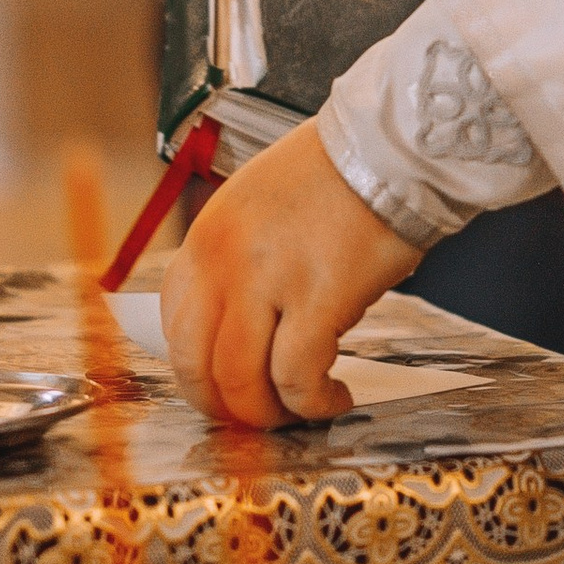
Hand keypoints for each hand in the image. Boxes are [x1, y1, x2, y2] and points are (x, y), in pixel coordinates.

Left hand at [161, 120, 419, 426]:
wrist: (390, 147)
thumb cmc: (336, 174)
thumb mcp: (255, 208)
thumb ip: (235, 261)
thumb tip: (234, 324)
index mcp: (205, 239)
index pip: (172, 327)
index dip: (197, 372)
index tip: (225, 390)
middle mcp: (225, 261)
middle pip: (197, 365)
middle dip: (226, 407)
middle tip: (259, 417)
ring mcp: (268, 281)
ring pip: (241, 382)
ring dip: (270, 414)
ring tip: (300, 411)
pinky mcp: (318, 300)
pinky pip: (297, 379)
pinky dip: (314, 403)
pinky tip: (336, 397)